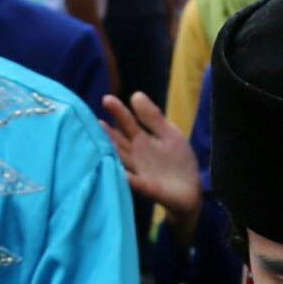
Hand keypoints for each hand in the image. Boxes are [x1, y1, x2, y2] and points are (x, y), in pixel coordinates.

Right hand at [99, 93, 202, 228]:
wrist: (190, 189)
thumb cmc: (178, 160)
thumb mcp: (169, 133)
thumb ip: (153, 117)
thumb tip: (135, 94)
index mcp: (141, 139)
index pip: (126, 122)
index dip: (118, 111)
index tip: (107, 99)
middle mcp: (134, 154)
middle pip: (118, 140)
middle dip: (106, 131)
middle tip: (91, 120)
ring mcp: (137, 171)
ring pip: (119, 159)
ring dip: (109, 152)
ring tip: (95, 142)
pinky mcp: (145, 187)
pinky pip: (133, 181)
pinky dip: (126, 177)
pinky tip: (118, 171)